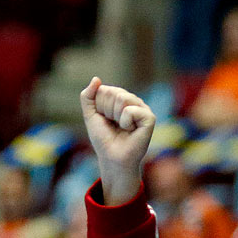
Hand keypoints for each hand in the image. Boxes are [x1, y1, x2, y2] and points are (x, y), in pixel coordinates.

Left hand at [80, 77, 154, 205]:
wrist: (112, 159)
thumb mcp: (90, 116)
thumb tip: (96, 79)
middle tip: (113, 125)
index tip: (105, 120)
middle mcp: (133, 100)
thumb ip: (88, 97)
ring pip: (121, 99)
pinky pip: (130, 110)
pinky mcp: (149, 117)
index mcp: (120, 98)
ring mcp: (142, 108)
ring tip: (122, 128)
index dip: (99, 107)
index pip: (104, 90)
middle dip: (107, 112)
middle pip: (113, 93)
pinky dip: (125, 122)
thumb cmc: (104, 139)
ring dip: (115, 117)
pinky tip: (130, 130)